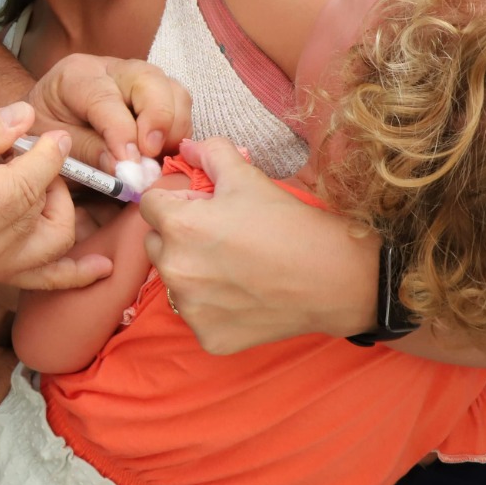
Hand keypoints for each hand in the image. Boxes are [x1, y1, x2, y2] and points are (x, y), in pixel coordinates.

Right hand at [0, 102, 77, 287]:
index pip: (25, 186)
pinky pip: (44, 280)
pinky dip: (75, 273)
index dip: (45, 154)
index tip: (49, 132)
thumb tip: (27, 117)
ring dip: (61, 208)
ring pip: (54, 244)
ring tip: (41, 180)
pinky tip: (103, 265)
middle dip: (52, 178)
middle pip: (46, 215)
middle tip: (32, 153)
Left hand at [26, 55, 190, 169]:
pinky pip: (179, 104)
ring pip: (172, 90)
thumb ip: (85, 152)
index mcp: (76, 75)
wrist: (43, 118)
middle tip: (150, 154)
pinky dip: (178, 130)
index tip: (129, 163)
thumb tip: (124, 167)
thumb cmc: (43, 130)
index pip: (106, 99)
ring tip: (156, 157)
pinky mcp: (154, 92)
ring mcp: (136, 78)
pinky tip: (162, 153)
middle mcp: (110, 69)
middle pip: (149, 80)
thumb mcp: (48, 143)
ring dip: (173, 126)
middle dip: (158, 118)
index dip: (121, 133)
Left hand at [138, 137, 377, 352]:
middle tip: (220, 237)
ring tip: (233, 266)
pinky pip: (196, 314)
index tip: (202, 207)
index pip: (150, 205)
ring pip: (173, 280)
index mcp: (179, 226)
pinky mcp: (208, 337)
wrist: (335, 279)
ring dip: (192, 271)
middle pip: (156, 243)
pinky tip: (242, 295)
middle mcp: (175, 269)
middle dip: (178, 236)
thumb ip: (211, 154)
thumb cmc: (290, 224)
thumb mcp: (248, 177)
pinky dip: (212, 307)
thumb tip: (187, 147)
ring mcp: (190, 307)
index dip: (176, 201)